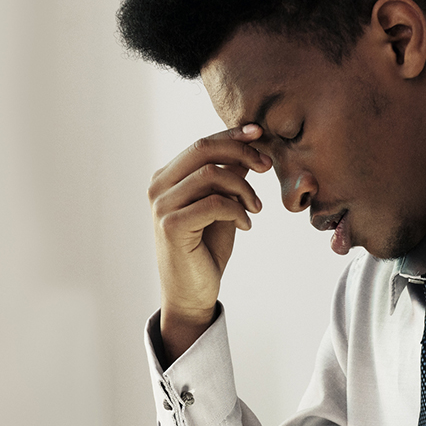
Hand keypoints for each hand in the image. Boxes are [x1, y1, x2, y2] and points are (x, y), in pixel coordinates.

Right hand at [148, 124, 270, 363]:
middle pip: (203, 149)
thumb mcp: (222, 204)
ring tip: (255, 208)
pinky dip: (237, 211)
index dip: (233, 135)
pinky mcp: (172, 225)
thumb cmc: (206, 248)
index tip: (259, 134)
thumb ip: (230, 175)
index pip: (202, 144)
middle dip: (242, 152)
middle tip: (267, 167)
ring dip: (244, 189)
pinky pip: (214, 203)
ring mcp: (161, 205)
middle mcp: (158, 187)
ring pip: (212, 174)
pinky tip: (245, 225)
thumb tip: (251, 144)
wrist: (192, 292)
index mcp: (166, 177)